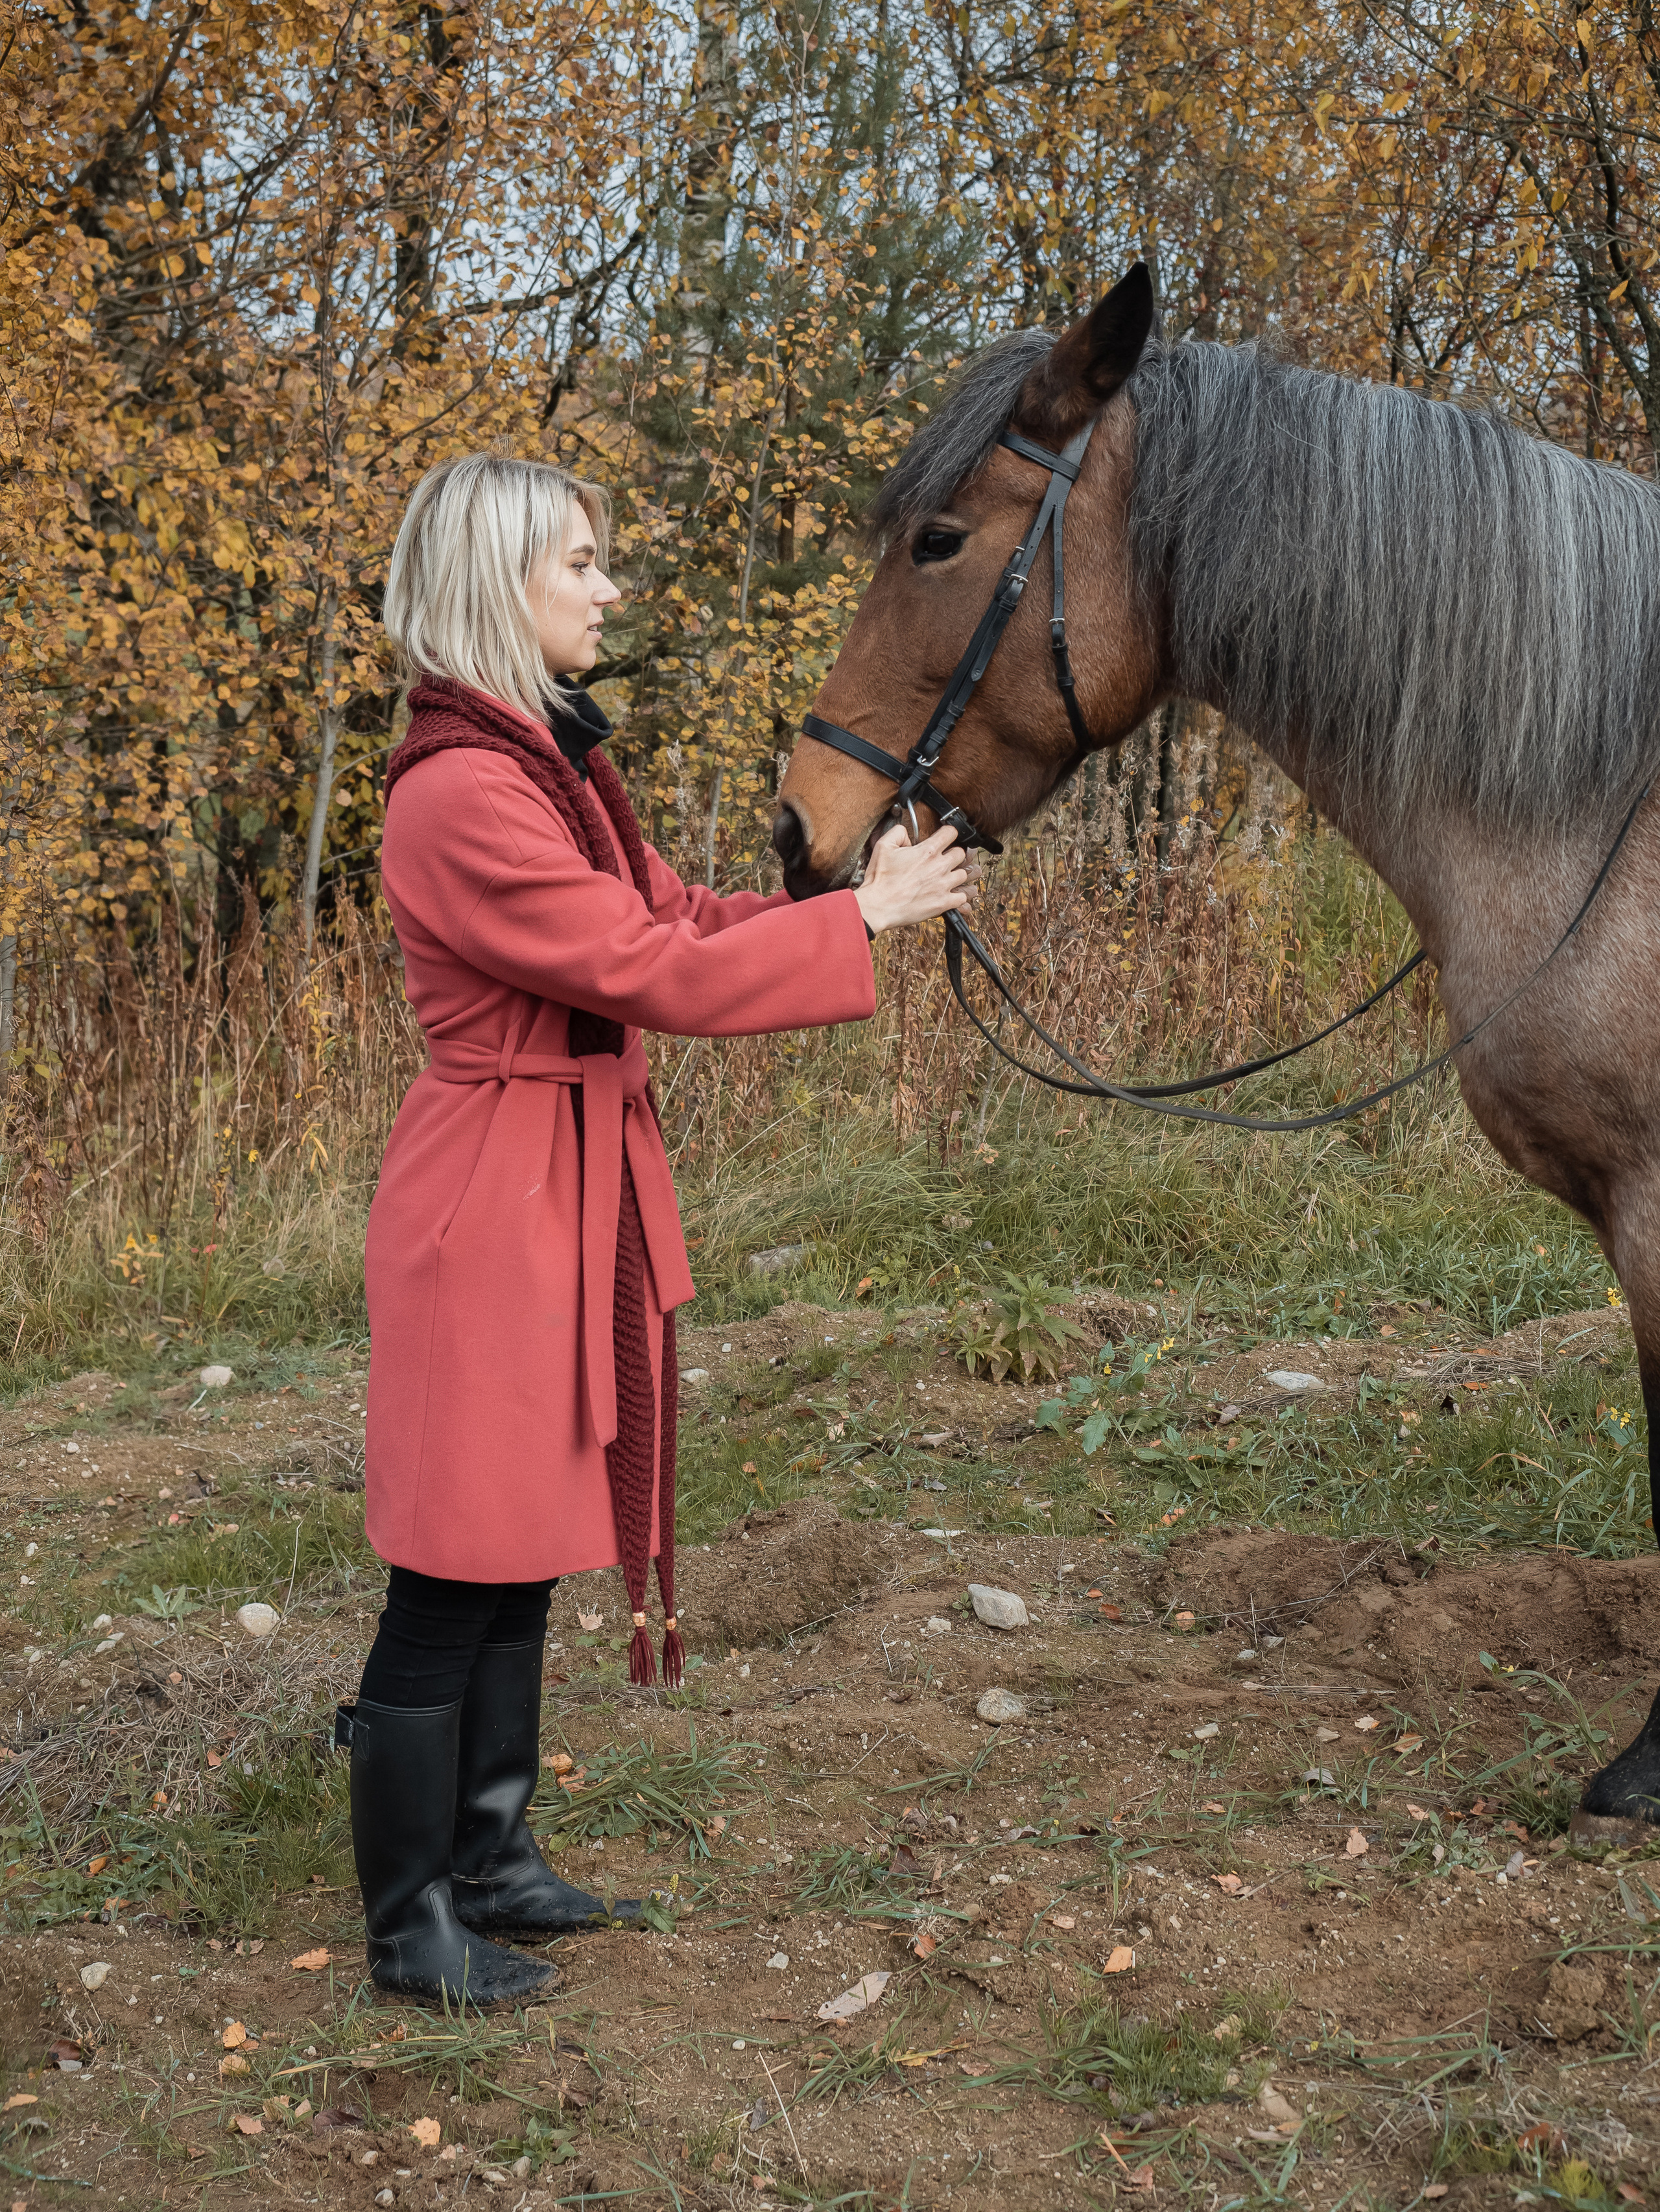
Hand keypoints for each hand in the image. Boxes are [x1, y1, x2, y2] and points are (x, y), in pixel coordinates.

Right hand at [853, 822, 976, 935]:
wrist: (878, 905)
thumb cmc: (880, 879)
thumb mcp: (883, 846)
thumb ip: (898, 832)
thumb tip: (908, 833)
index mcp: (927, 851)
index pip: (951, 833)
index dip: (950, 832)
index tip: (947, 837)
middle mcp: (939, 866)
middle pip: (962, 853)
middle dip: (957, 854)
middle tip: (952, 858)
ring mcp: (943, 885)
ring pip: (967, 874)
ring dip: (964, 874)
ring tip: (959, 875)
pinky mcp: (943, 903)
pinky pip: (964, 897)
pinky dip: (962, 896)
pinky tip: (957, 895)